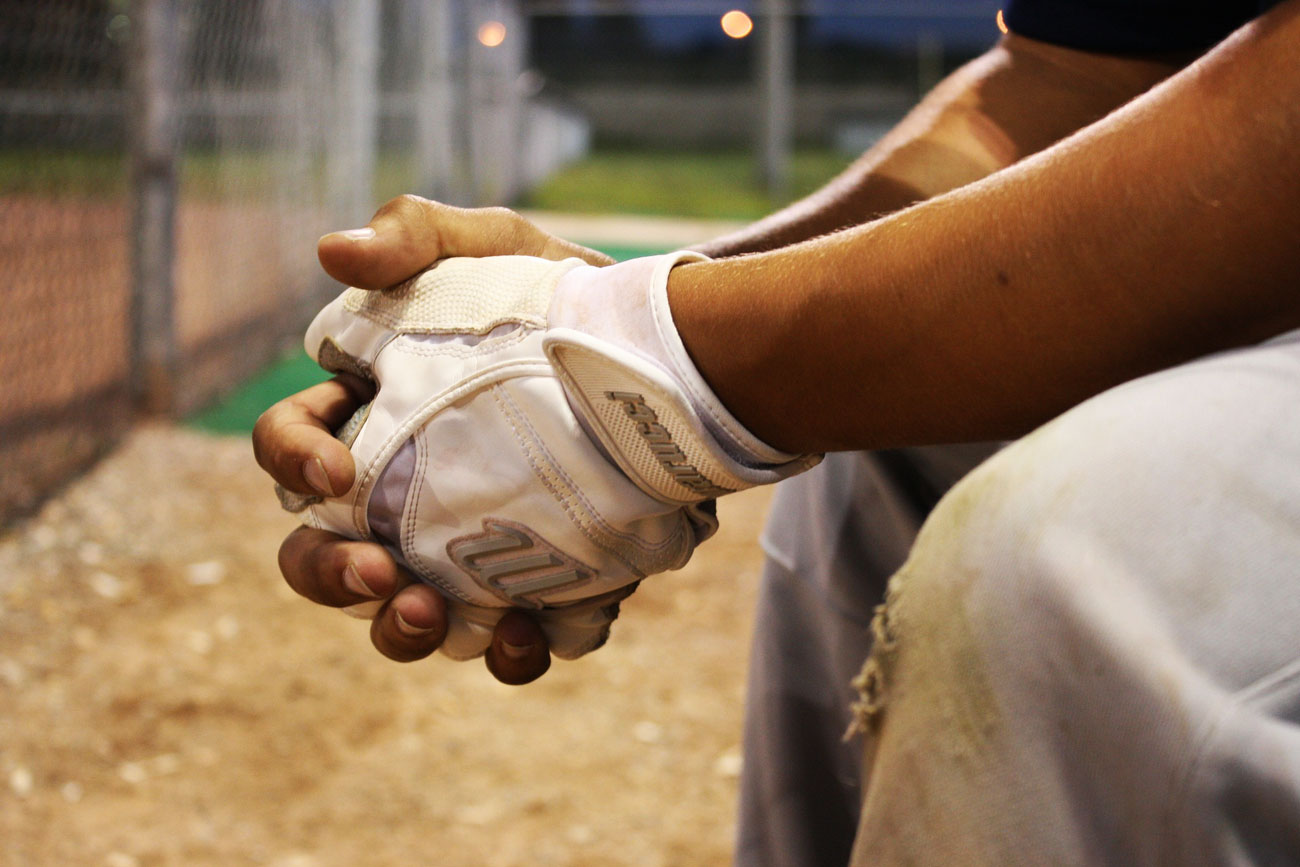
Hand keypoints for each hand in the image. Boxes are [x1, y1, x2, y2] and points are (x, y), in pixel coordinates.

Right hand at [254, 197, 608, 683]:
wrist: (666, 351)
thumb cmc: (562, 293)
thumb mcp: (496, 247)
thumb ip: (418, 235)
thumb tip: (333, 252)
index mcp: (371, 417)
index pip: (291, 447)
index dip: (292, 461)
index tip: (336, 470)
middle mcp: (406, 495)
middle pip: (324, 556)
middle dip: (332, 576)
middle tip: (378, 574)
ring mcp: (469, 546)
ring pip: (406, 614)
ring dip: (406, 631)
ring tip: (434, 615)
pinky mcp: (540, 579)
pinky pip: (509, 637)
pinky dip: (511, 650)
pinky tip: (529, 633)